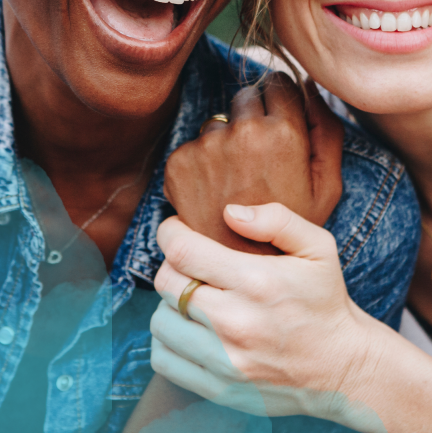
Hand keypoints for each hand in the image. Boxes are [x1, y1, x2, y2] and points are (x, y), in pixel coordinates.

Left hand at [151, 204, 387, 430]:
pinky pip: (164, 360)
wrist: (345, 368)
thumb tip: (229, 212)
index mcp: (257, 281)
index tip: (177, 229)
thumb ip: (277, 219)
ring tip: (191, 295)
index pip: (183, 251)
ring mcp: (225, 360)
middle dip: (171, 263)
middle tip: (188, 260)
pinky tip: (189, 328)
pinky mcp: (219, 387)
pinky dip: (167, 341)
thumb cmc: (325, 300)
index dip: (170, 233)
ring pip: (160, 321)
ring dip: (170, 303)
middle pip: (166, 283)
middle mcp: (236, 322)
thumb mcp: (318, 247)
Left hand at [164, 74, 342, 252]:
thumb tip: (310, 86)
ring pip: (217, 123)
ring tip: (236, 183)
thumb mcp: (326, 186)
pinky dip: (200, 164)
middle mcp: (243, 133)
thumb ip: (326, 130)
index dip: (281, 101)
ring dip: (225, 141)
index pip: (278, 82)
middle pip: (246, 96)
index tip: (280, 122)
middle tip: (259, 160)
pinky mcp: (179, 163)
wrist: (245, 275)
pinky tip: (214, 194)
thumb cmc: (292, 232)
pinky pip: (192, 146)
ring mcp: (207, 147)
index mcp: (284, 133)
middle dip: (253, 118)